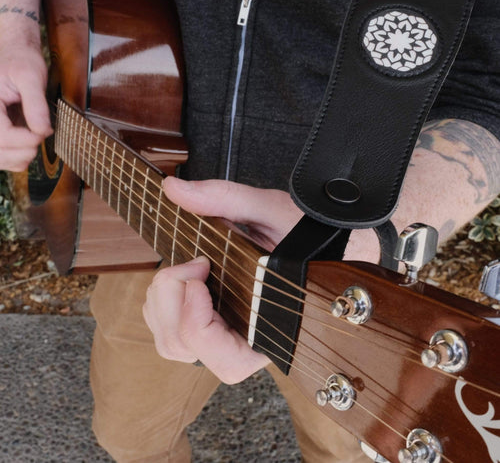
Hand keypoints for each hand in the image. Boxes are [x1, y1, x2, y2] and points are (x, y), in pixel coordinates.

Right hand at [0, 42, 51, 170]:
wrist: (14, 54)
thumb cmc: (21, 60)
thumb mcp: (31, 75)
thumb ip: (36, 104)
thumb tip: (43, 131)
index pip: (1, 135)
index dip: (25, 140)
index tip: (42, 132)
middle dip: (24, 150)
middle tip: (40, 134)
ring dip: (21, 156)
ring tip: (35, 138)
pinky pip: (2, 157)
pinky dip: (17, 157)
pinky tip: (28, 142)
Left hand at [143, 177, 302, 383]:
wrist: (322, 241)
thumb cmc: (306, 232)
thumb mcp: (271, 210)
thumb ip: (223, 199)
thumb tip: (173, 188)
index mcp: (273, 330)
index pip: (227, 361)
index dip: (197, 322)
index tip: (202, 269)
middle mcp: (248, 342)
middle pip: (185, 349)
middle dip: (171, 299)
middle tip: (195, 262)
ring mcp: (227, 336)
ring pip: (172, 343)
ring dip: (163, 299)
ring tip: (190, 267)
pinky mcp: (214, 325)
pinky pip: (171, 331)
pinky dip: (163, 302)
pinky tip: (186, 276)